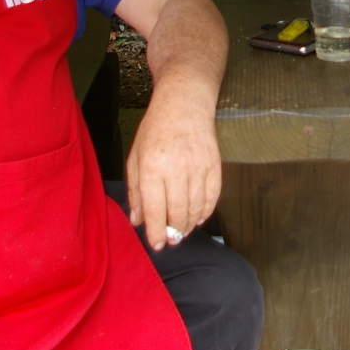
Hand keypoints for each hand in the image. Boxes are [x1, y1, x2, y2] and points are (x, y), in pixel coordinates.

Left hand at [126, 80, 221, 251]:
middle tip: (169, 240)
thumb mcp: (135, 157)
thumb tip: (138, 221)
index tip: (156, 245)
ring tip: (181, 230)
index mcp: (152, 167)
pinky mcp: (214, 166)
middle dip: (173, 233)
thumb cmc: (155, 131)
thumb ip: (135, 191)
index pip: (155, 210)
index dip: (155, 232)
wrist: (184, 105)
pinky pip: (212, 198)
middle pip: (178, 214)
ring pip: (196, 209)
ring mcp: (198, 167)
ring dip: (188, 225)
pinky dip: (205, 212)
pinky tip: (197, 218)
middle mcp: (176, 169)